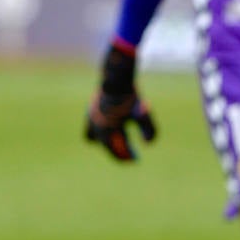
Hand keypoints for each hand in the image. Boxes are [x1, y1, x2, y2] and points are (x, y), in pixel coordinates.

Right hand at [85, 41, 156, 160]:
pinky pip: (90, 130)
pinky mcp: (89, 113)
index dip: (128, 157)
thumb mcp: (143, 115)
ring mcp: (91, 121)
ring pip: (94, 139)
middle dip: (119, 151)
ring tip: (117, 141)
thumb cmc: (131, 99)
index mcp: (109, 132)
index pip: (118, 152)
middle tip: (130, 153)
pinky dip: (98, 132)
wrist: (116, 80)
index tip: (136, 159)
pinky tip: (110, 128)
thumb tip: (147, 144)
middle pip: (108, 147)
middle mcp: (97, 129)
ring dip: (105, 142)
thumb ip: (150, 130)